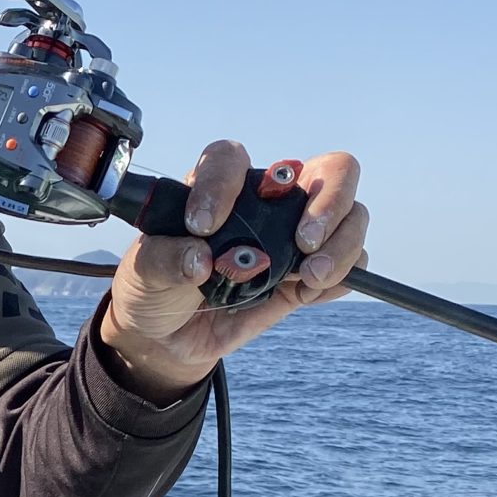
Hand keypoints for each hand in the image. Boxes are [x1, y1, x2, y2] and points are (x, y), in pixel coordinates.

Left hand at [98, 142, 368, 399]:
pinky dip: (341, 278)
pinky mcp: (307, 276)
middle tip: (304, 240)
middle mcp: (269, 201)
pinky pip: (352, 266)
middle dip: (329, 201)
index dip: (222, 184)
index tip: (202, 226)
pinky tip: (308, 293)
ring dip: (342, 245)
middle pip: (332, 171)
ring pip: (353, 216)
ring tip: (308, 277)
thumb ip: (165, 259)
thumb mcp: (144, 272)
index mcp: (221, 187)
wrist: (167, 337)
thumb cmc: (155, 288)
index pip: (232, 159)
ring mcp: (296, 236)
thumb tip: (200, 259)